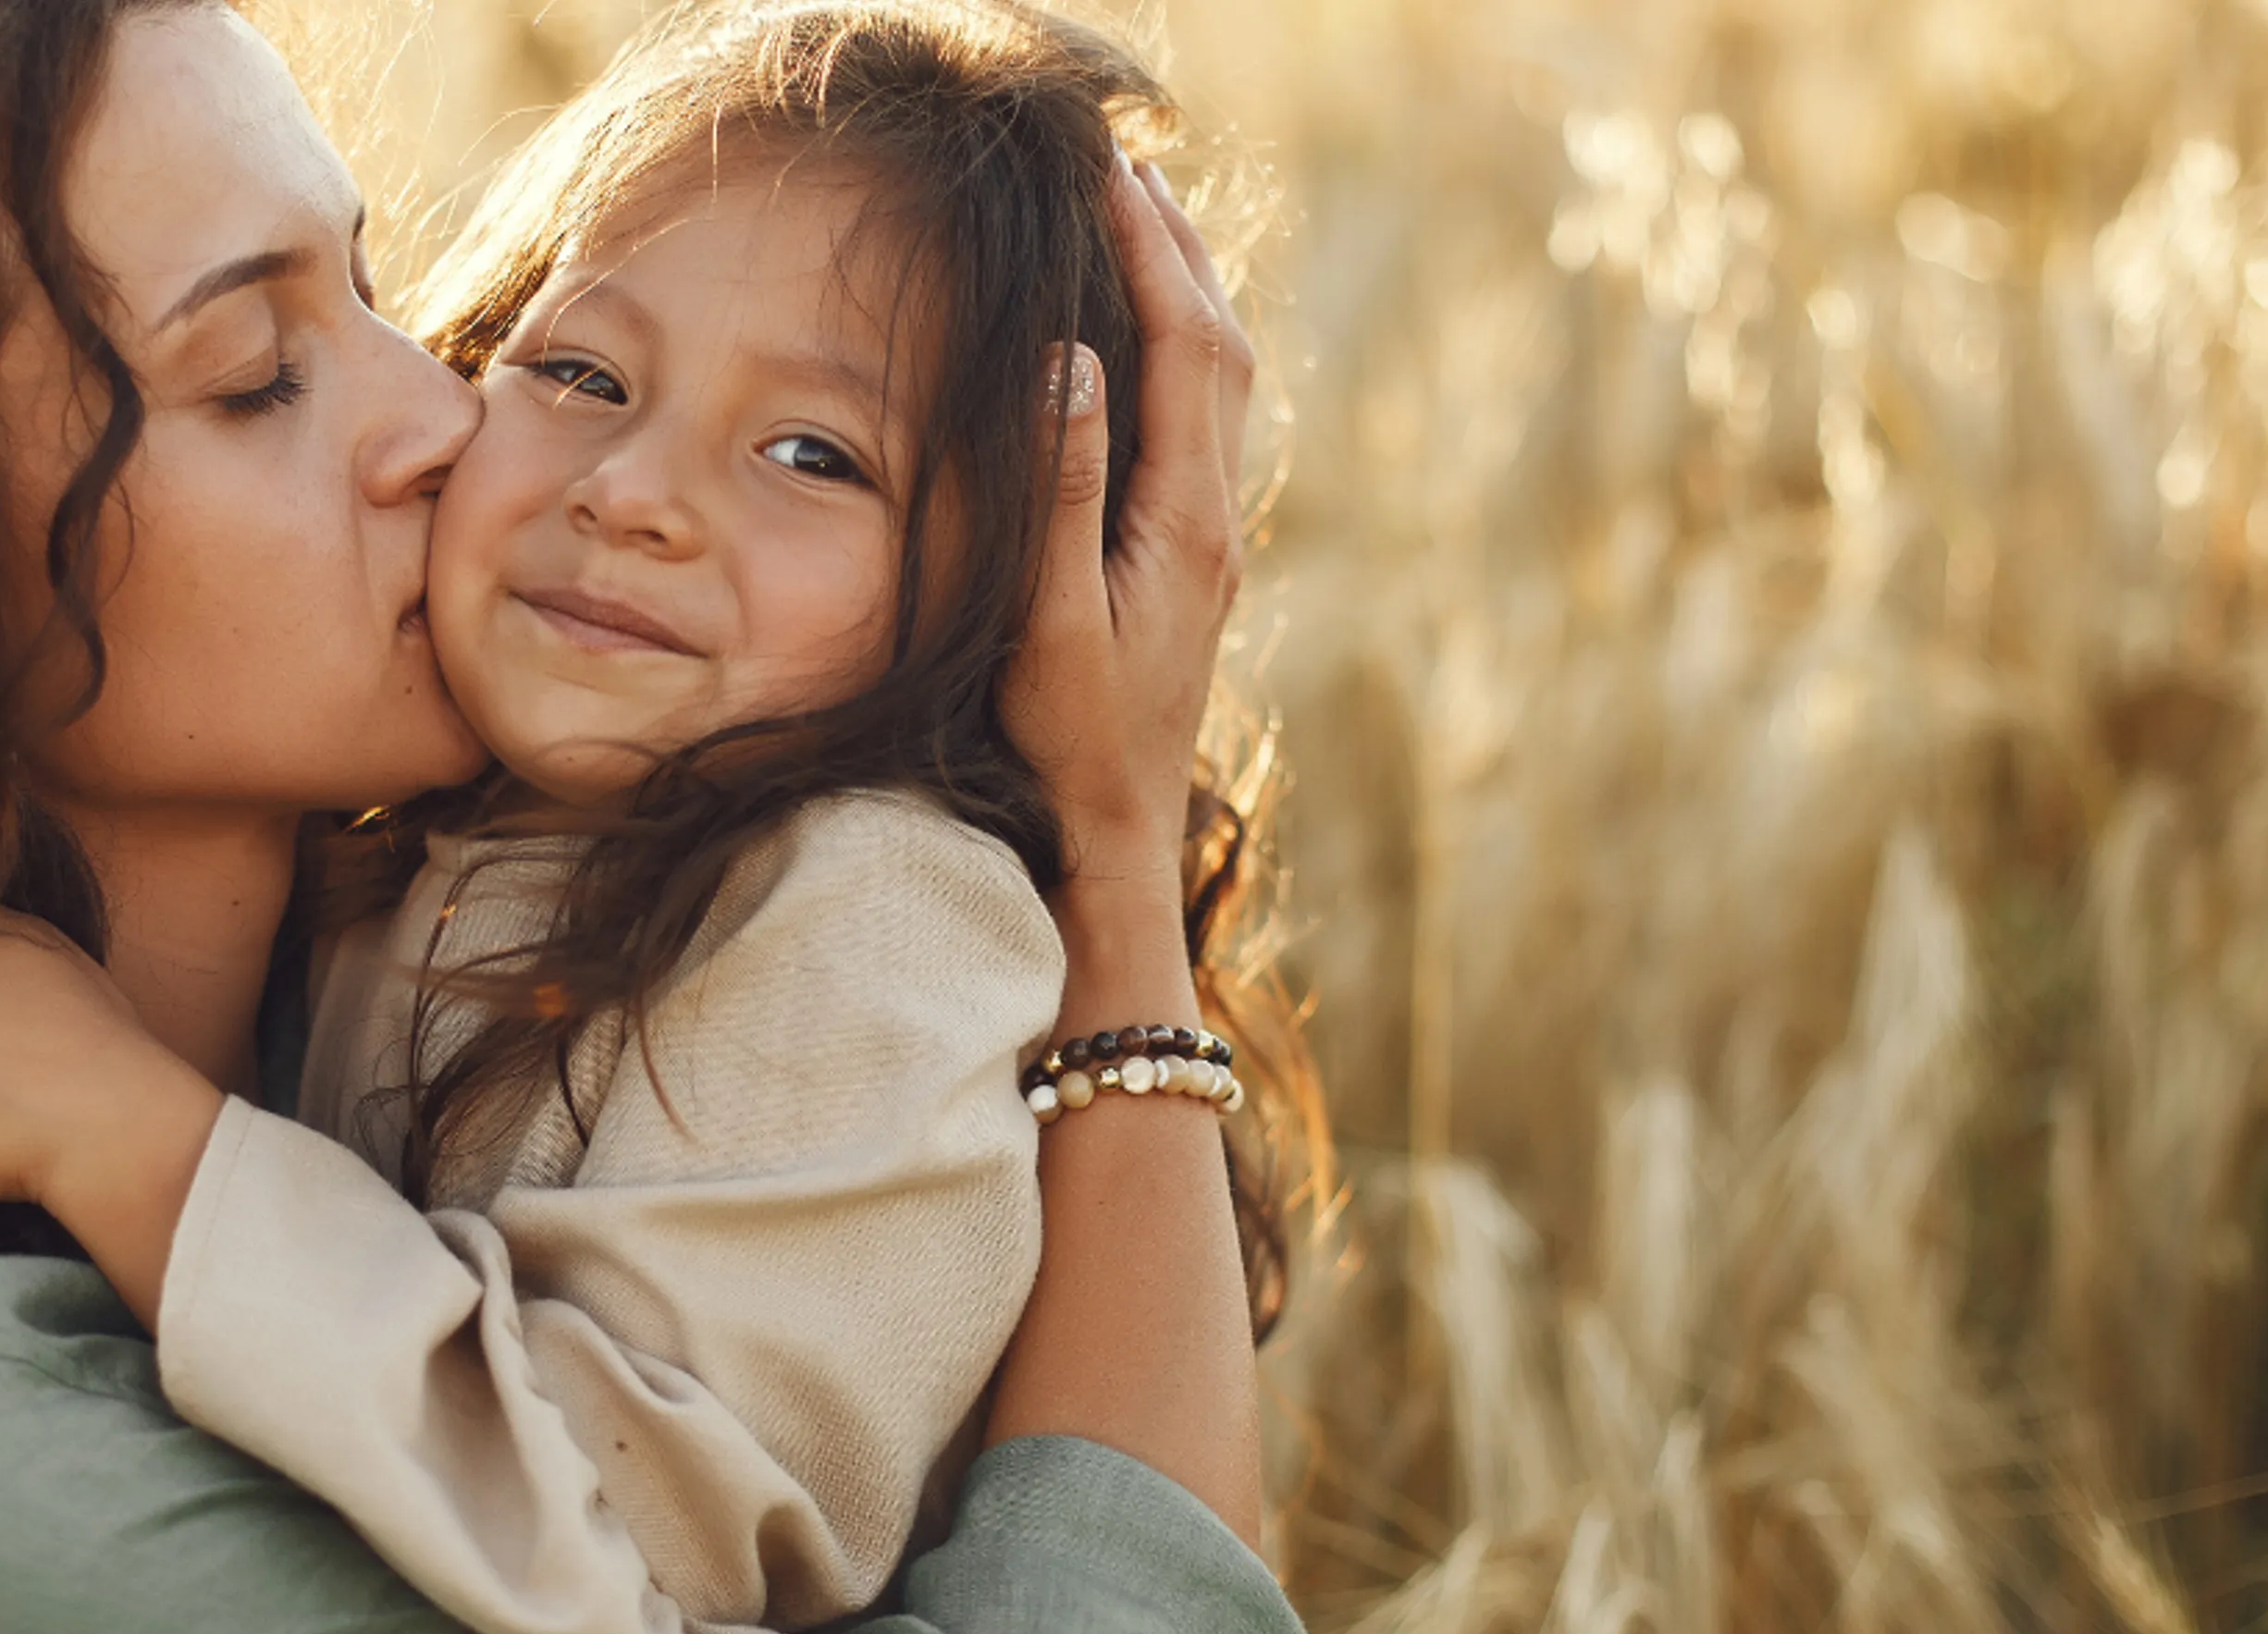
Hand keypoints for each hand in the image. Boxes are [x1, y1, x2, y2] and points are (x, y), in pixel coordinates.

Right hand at [1001, 154, 1256, 893]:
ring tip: (1142, 224)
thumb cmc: (1067, 740)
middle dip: (1180, 249)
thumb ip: (1061, 490)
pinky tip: (1144, 344)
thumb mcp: (1047, 619)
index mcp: (1186, 518)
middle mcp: (1214, 517)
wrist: (1116, 832)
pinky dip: (1178, 350)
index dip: (1153, 253)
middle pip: (1220, 347)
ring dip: (1187, 293)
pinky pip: (1202, 420)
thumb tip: (1073, 362)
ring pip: (1220, 382)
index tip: (1114, 174)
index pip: (1183, 349)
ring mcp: (1210, 539)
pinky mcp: (1191, 557)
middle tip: (1129, 168)